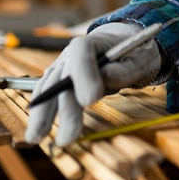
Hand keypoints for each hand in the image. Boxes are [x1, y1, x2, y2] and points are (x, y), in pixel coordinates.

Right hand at [25, 22, 161, 145]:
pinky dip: (41, 111)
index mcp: (93, 41)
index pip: (81, 52)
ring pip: (48, 86)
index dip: (83, 75)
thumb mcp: (141, 57)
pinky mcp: (59, 79)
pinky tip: (37, 130)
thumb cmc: (134, 52)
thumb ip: (126, 68)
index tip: (90, 100)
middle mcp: (72, 52)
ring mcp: (63, 65)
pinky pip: (46, 93)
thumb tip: (107, 76)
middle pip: (63, 76)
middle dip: (64, 107)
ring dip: (42, 112)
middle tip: (69, 136)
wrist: (124, 45)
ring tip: (37, 138)